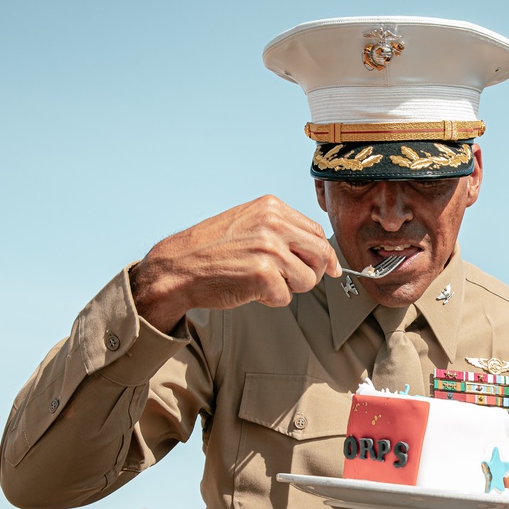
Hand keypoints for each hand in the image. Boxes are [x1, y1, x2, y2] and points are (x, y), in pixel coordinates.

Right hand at [130, 196, 341, 331]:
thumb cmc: (211, 249)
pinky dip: (270, 300)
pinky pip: (285, 297)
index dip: (325, 254)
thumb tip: (319, 250)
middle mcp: (273, 224)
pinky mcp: (264, 275)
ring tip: (261, 281)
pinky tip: (249, 289)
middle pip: (321, 254)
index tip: (330, 268)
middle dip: (314, 272)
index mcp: (271, 208)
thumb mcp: (247, 223)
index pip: (316, 231)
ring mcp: (270, 249)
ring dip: (288, 287)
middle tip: (294, 280)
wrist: (178, 266)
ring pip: (308, 279)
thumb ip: (281, 230)